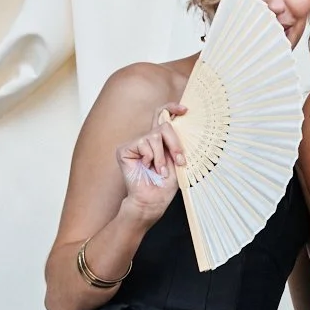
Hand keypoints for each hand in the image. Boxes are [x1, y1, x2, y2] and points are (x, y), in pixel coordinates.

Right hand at [116, 104, 185, 224]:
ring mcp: (136, 144)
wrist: (152, 200)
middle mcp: (147, 140)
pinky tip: (147, 167)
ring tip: (160, 171)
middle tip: (179, 161)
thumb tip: (179, 124)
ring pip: (154, 136)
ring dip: (161, 157)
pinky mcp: (125, 149)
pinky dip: (150, 157)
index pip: (162, 117)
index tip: (184, 110)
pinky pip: (143, 143)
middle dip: (175, 144)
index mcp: (160, 142)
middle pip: (164, 125)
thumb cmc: (165, 185)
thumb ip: (176, 143)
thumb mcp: (177, 161)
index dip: (172, 109)